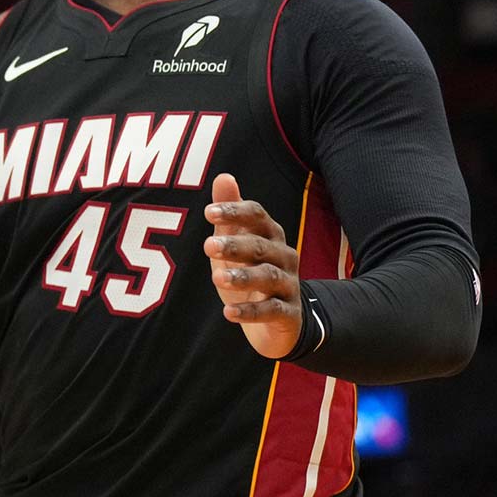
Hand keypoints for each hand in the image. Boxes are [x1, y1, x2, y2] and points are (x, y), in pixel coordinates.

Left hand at [204, 174, 301, 358]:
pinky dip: (251, 311)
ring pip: (269, 276)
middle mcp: (283, 256)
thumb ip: (230, 215)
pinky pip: (272, 311)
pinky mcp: (288, 313)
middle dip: (235, 245)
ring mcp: (288, 285)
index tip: (208, 213)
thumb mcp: (236, 243)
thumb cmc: (250, 271)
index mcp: (270, 235)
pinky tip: (228, 313)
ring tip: (217, 278)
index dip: (235, 212)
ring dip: (243, 276)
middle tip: (207, 246)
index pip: (257, 216)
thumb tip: (223, 177)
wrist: (278, 320)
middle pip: (261, 246)